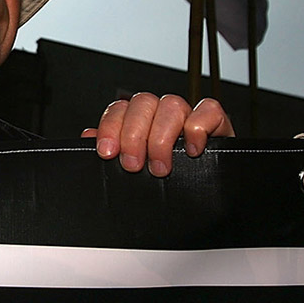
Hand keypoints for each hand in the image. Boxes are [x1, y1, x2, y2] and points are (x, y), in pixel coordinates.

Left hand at [80, 93, 233, 176]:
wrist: (204, 200)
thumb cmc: (165, 181)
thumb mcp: (132, 170)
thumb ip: (111, 151)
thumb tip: (88, 137)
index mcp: (139, 120)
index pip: (119, 108)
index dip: (110, 127)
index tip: (107, 152)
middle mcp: (161, 114)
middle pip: (143, 103)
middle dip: (133, 135)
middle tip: (133, 165)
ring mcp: (188, 116)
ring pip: (171, 104)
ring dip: (161, 137)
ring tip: (160, 167)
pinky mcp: (216, 123)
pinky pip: (208, 110)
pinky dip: (197, 128)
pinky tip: (191, 151)